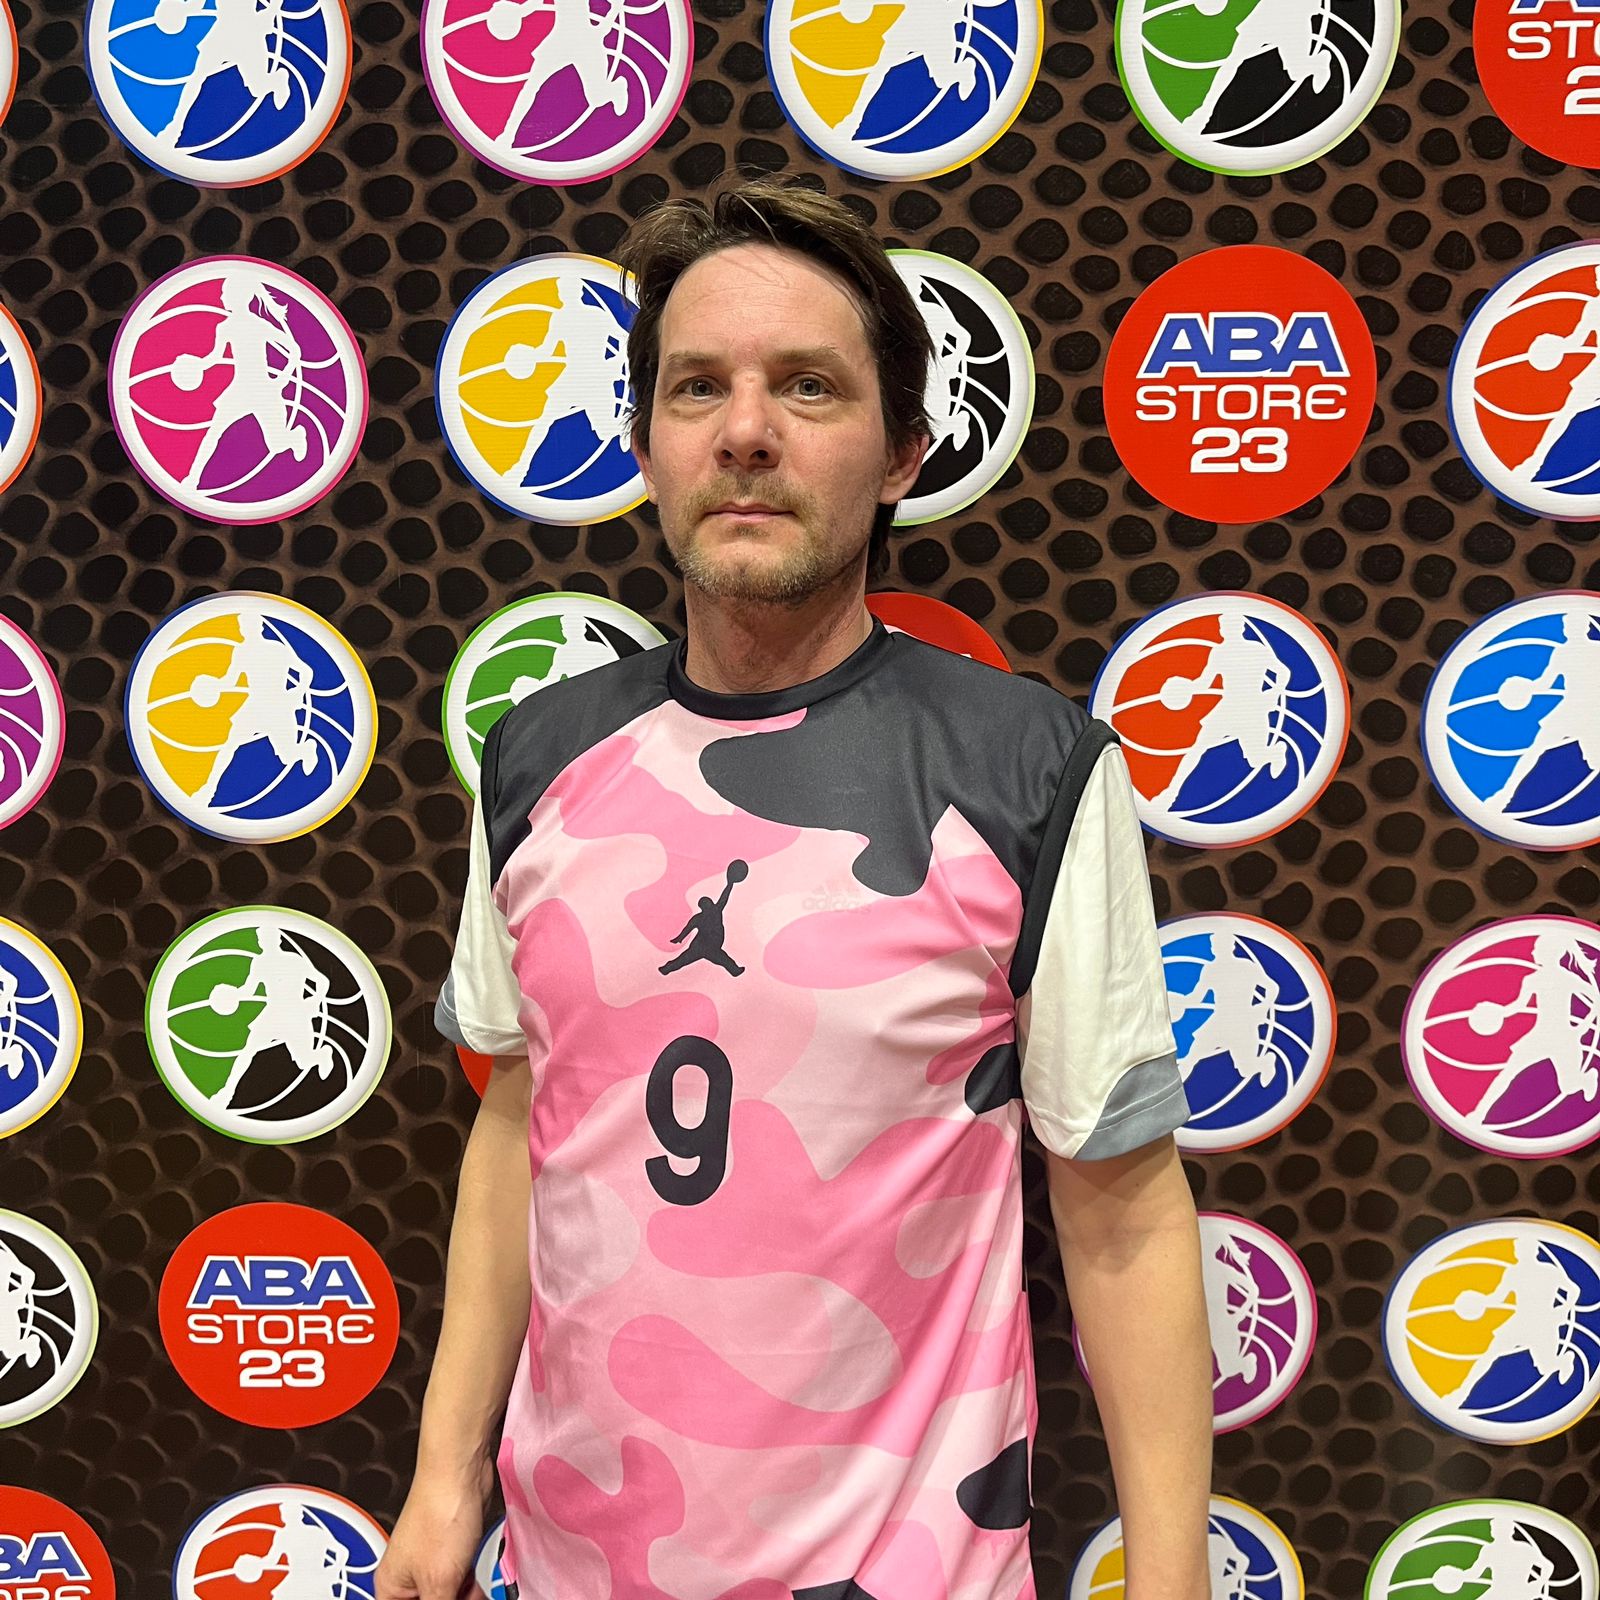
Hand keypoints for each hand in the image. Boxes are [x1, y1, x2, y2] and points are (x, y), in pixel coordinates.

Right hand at [375, 1462, 493, 1599]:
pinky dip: (471, 1588)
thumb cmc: (439, 1513)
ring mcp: (431, 1564)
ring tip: (474, 1591)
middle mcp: (407, 1577)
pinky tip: (481, 1587)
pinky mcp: (453, 1552)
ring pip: (448, 1597)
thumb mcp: (439, 1583)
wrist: (461, 1474)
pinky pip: (460, 1583)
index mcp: (391, 1589)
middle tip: (464, 1597)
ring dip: (465, 1598)